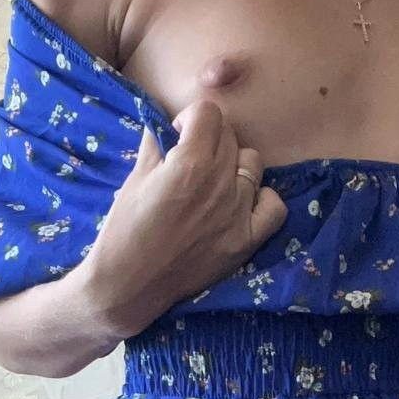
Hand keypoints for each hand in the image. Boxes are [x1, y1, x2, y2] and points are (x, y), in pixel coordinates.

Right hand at [81, 98, 288, 339]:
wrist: (129, 285)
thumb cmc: (124, 231)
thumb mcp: (134, 179)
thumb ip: (156, 146)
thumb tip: (165, 127)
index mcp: (189, 163)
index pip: (209, 113)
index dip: (191, 118)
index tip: (178, 134)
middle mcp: (220, 184)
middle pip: (230, 136)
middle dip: (209, 139)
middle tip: (191, 159)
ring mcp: (238, 214)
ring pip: (253, 165)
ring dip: (234, 164)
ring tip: (214, 181)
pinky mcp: (246, 241)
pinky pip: (275, 208)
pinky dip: (263, 199)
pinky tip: (244, 202)